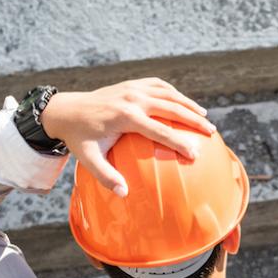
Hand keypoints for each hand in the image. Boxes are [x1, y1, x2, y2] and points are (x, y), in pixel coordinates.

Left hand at [40, 78, 214, 195]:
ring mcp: (133, 88)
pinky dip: (174, 94)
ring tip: (205, 117)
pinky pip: (159, 86)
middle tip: (210, 132)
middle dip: (193, 120)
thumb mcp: (89, 159)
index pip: (159, 130)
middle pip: (171, 107)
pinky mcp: (132, 84)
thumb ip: (106, 176)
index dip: (179, 142)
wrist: (66, 110)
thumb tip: (124, 193)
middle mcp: (132, 98)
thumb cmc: (79, 138)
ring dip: (188, 105)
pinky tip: (184, 103)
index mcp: (125, 116)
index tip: (195, 154)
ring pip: (169, 94)